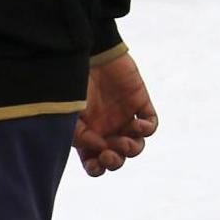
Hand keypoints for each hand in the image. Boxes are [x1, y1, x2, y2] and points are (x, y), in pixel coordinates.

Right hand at [75, 53, 157, 176]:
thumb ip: (80, 135)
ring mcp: (124, 118)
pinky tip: (136, 125)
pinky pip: (151, 125)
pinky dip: (146, 130)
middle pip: (116, 158)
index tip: (94, 163)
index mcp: (87, 135)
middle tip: (109, 155)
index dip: (96, 169)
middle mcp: (107, 130)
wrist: (88, 51)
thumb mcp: (68, 113)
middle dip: (114, 162)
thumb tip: (100, 150)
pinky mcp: (140, 104)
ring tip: (124, 142)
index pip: (94, 162)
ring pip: (136, 146)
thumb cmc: (72, 82)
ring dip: (131, 149)